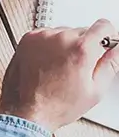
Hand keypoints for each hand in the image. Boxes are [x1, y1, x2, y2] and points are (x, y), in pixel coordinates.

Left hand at [0, 22, 118, 130]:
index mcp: (81, 49)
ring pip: (64, 32)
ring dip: (66, 45)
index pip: (103, 26)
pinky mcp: (28, 38)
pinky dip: (48, 45)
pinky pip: (46, 35)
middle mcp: (61, 38)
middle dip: (86, 46)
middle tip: (80, 67)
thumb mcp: (95, 89)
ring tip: (61, 68)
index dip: (108, 36)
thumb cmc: (58, 105)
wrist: (27, 110)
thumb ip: (111, 64)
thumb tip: (117, 49)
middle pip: (83, 31)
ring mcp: (42, 37)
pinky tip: (48, 63)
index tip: (106, 43)